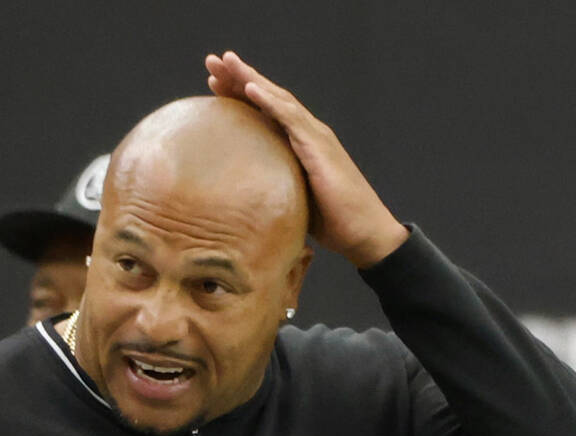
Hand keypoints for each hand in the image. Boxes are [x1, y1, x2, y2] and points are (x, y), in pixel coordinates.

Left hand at [205, 51, 408, 267]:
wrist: (363, 233)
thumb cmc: (329, 222)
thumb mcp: (289, 199)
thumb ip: (269, 187)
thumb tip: (237, 198)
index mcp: (296, 144)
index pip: (264, 111)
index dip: (238, 94)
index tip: (212, 82)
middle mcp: (306, 134)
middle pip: (268, 97)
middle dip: (239, 77)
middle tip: (212, 60)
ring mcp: (314, 137)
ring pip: (276, 99)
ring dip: (249, 78)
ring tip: (225, 62)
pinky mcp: (319, 148)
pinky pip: (290, 118)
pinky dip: (268, 101)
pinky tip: (249, 87)